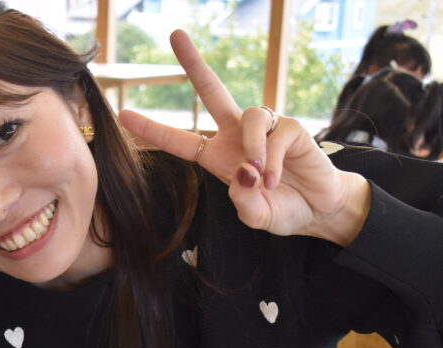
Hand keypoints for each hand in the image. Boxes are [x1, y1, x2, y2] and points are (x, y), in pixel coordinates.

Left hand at [117, 29, 370, 245]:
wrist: (319, 210)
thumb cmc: (283, 209)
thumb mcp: (257, 216)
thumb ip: (245, 202)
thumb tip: (245, 173)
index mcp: (217, 156)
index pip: (180, 140)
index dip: (152, 129)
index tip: (124, 114)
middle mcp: (237, 135)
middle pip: (212, 91)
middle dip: (194, 63)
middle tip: (176, 35)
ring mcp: (265, 129)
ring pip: (249, 115)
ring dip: (252, 147)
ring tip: (263, 178)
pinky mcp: (292, 128)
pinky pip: (276, 135)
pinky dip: (274, 160)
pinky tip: (277, 177)